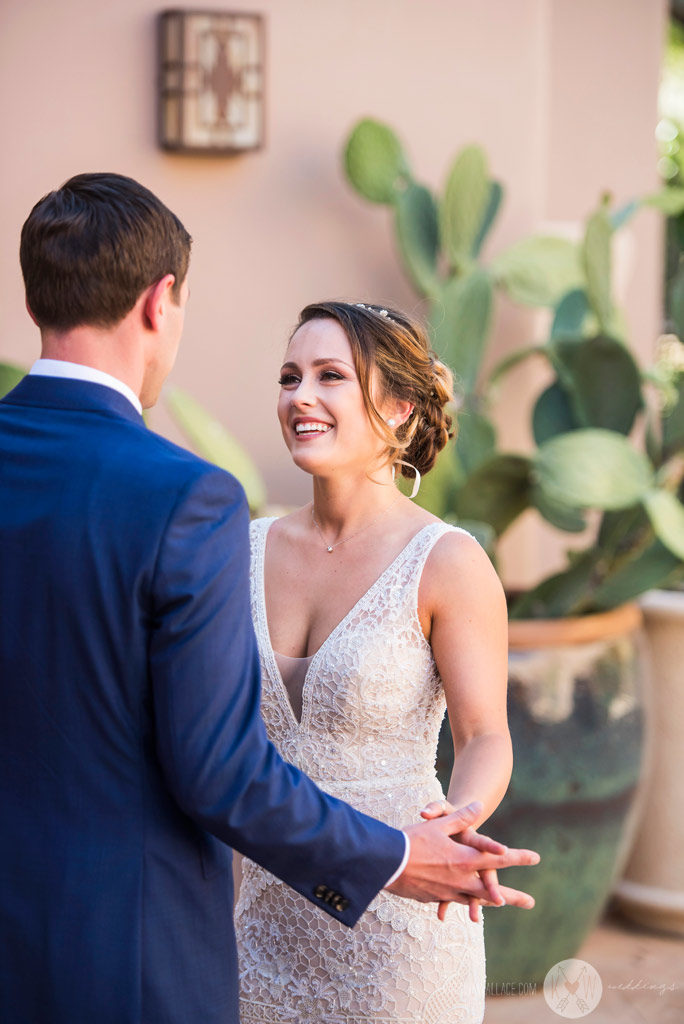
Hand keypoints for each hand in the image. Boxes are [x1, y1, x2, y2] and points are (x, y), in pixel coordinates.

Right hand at [386, 800, 539, 913]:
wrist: (385, 864)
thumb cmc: (412, 840)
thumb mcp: (439, 824)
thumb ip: (461, 817)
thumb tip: (479, 806)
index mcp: (465, 859)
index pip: (498, 859)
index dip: (519, 858)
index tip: (536, 858)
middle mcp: (461, 880)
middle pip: (492, 891)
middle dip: (513, 896)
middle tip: (531, 902)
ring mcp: (447, 892)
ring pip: (474, 900)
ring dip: (489, 902)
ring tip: (501, 904)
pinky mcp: (433, 898)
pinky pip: (453, 900)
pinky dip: (462, 901)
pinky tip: (464, 903)